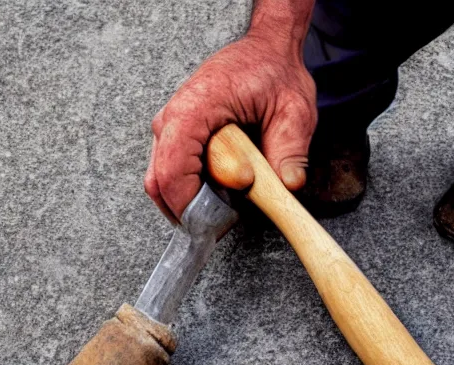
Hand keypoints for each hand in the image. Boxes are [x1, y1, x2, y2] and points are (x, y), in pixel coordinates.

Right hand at [145, 31, 316, 221]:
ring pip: (162, 182)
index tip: (218, 220)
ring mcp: (170, 128)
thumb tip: (286, 186)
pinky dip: (191, 191)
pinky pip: (172, 173)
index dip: (191, 203)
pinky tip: (217, 193)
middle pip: (160, 182)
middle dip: (188, 211)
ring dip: (190, 202)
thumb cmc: (274, 73)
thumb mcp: (294, 111)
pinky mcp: (177, 137)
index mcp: (195, 108)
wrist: (265, 51)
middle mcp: (172, 118)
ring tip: (223, 207)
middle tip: (221, 224)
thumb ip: (289, 150)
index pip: (172, 169)